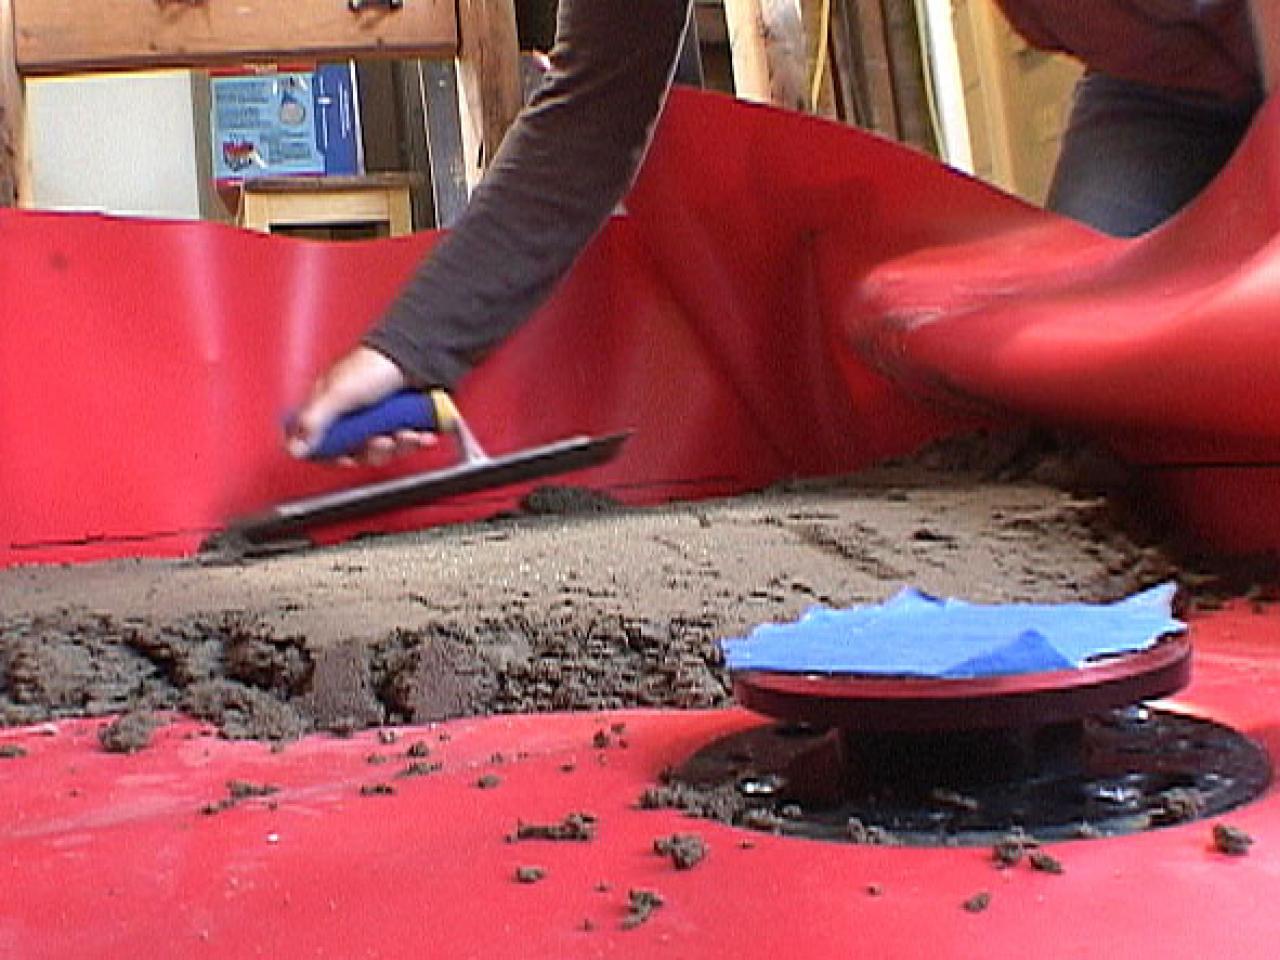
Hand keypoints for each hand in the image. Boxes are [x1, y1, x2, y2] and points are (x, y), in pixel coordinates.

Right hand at [287, 346, 437, 465]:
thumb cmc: (376, 364)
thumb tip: (294, 448)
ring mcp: (380, 420)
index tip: (347, 457)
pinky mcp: (404, 421)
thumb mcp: (338, 393)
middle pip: (358, 453)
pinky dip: (416, 441)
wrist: (418, 353)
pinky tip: (421, 434)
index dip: (334, 456)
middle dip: (373, 451)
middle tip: (382, 440)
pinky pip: (409, 443)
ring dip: (398, 446)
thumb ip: (314, 422)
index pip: (323, 444)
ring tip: (406, 432)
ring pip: (385, 450)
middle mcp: (354, 416)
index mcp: (331, 408)